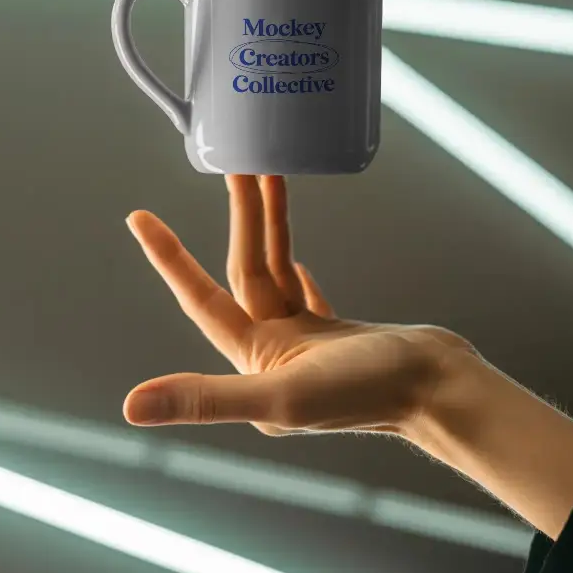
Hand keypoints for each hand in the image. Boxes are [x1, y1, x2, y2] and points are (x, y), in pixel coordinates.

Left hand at [122, 175, 474, 437]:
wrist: (442, 391)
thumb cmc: (370, 394)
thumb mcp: (283, 395)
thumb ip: (207, 399)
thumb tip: (130, 407)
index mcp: (253, 364)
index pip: (201, 298)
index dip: (169, 258)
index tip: (139, 217)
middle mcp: (273, 356)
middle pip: (246, 272)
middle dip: (241, 218)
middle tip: (236, 165)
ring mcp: (307, 346)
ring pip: (276, 273)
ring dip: (269, 228)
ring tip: (268, 178)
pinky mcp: (338, 340)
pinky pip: (305, 297)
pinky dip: (295, 273)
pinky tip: (292, 257)